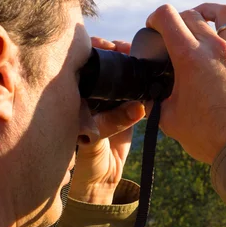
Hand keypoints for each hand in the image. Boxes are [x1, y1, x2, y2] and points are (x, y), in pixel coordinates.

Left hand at [68, 37, 144, 204]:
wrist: (102, 181)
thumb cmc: (87, 162)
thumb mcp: (94, 142)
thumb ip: (112, 124)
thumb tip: (138, 107)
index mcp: (75, 98)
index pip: (82, 67)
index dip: (93, 51)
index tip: (106, 45)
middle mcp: (91, 96)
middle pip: (104, 67)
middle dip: (117, 54)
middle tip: (127, 47)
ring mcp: (110, 102)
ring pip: (121, 78)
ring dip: (131, 66)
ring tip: (140, 56)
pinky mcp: (128, 111)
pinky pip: (138, 95)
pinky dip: (145, 85)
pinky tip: (150, 75)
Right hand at [145, 3, 225, 163]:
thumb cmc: (207, 136)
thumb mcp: (168, 119)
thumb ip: (156, 102)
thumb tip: (149, 96)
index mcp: (189, 57)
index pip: (168, 17)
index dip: (155, 18)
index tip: (153, 28)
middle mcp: (215, 48)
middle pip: (193, 15)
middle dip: (178, 19)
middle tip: (174, 34)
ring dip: (211, 11)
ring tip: (203, 17)